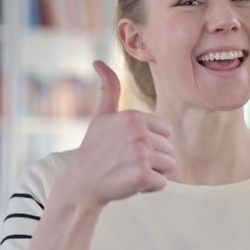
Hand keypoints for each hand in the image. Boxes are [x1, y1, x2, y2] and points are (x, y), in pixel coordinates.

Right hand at [64, 60, 176, 208]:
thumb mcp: (102, 116)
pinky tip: (130, 183)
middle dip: (152, 160)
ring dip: (153, 173)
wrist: (81, 183)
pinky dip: (149, 187)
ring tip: (129, 171)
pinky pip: (162, 183)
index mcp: (134, 117)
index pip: (165, 132)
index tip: (127, 148)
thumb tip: (98, 61)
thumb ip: (109, 89)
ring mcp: (141, 154)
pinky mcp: (142, 175)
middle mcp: (139, 132)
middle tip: (126, 162)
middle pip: (168, 150)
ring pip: (169, 166)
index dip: (150, 144)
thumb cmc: (94, 150)